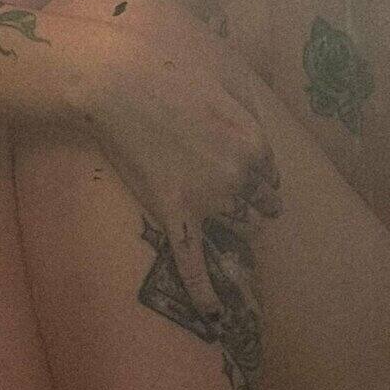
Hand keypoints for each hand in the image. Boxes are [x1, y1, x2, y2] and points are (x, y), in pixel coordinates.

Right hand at [57, 0, 282, 317]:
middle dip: (251, 205)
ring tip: (221, 231)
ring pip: (235, 228)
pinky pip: (194, 265)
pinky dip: (207, 296)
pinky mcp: (174, 215)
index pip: (270, 175)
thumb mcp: (225, 77)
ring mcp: (208, 200)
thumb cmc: (169, 70)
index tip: (251, 180)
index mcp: (255, 143)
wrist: (119, 82)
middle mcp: (240, 176)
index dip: (260, 178)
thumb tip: (256, 122)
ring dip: (231, 229)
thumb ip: (248, 105)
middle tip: (235, 203)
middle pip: (257, 206)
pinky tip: (215, 319)